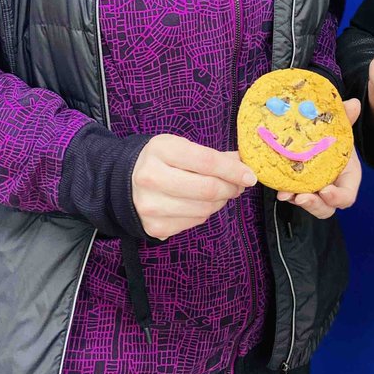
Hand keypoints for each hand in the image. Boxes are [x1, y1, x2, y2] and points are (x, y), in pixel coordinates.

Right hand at [132, 135, 256, 239]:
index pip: (207, 162)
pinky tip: (200, 203)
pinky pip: (194, 222)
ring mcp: (151, 205)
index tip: (250, 175)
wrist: (123, 181)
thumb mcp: (180, 146)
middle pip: (207, 189)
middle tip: (238, 186)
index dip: (233, 170)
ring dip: (220, 202)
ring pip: (203, 209)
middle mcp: (152, 178)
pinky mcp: (154, 227)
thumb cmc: (159, 160)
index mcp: (161, 150)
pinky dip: (205, 213)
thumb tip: (243, 164)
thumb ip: (212, 156)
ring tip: (220, 193)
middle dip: (231, 188)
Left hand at [276, 99, 362, 218]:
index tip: (325, 190)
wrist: (323, 134)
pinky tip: (278, 188)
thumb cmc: (335, 134)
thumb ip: (346, 117)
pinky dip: (287, 193)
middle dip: (315, 205)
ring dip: (297, 201)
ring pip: (309, 205)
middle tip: (302, 197)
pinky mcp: (300, 186)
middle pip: (327, 208)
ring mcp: (315, 189)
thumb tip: (353, 104)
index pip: (347, 197)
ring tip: (285, 194)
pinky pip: (294, 196)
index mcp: (347, 177)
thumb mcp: (340, 126)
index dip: (337, 198)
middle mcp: (332, 187)